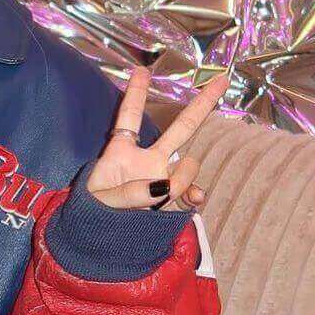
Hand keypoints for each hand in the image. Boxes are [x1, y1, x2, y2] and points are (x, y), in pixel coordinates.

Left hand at [86, 66, 229, 211]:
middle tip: (222, 79)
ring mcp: (165, 179)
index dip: (135, 93)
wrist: (100, 245)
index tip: (141, 69)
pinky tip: (194, 198)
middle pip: (179, 129)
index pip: (129, 117)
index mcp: (121, 152)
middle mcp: (148, 161)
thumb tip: (162, 187)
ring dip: (180, 179)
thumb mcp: (98, 200)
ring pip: (188, 167)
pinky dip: (195, 195)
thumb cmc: (92, 214)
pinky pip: (193, 194)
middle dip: (201, 104)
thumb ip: (127, 193)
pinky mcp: (175, 202)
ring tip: (158, 197)